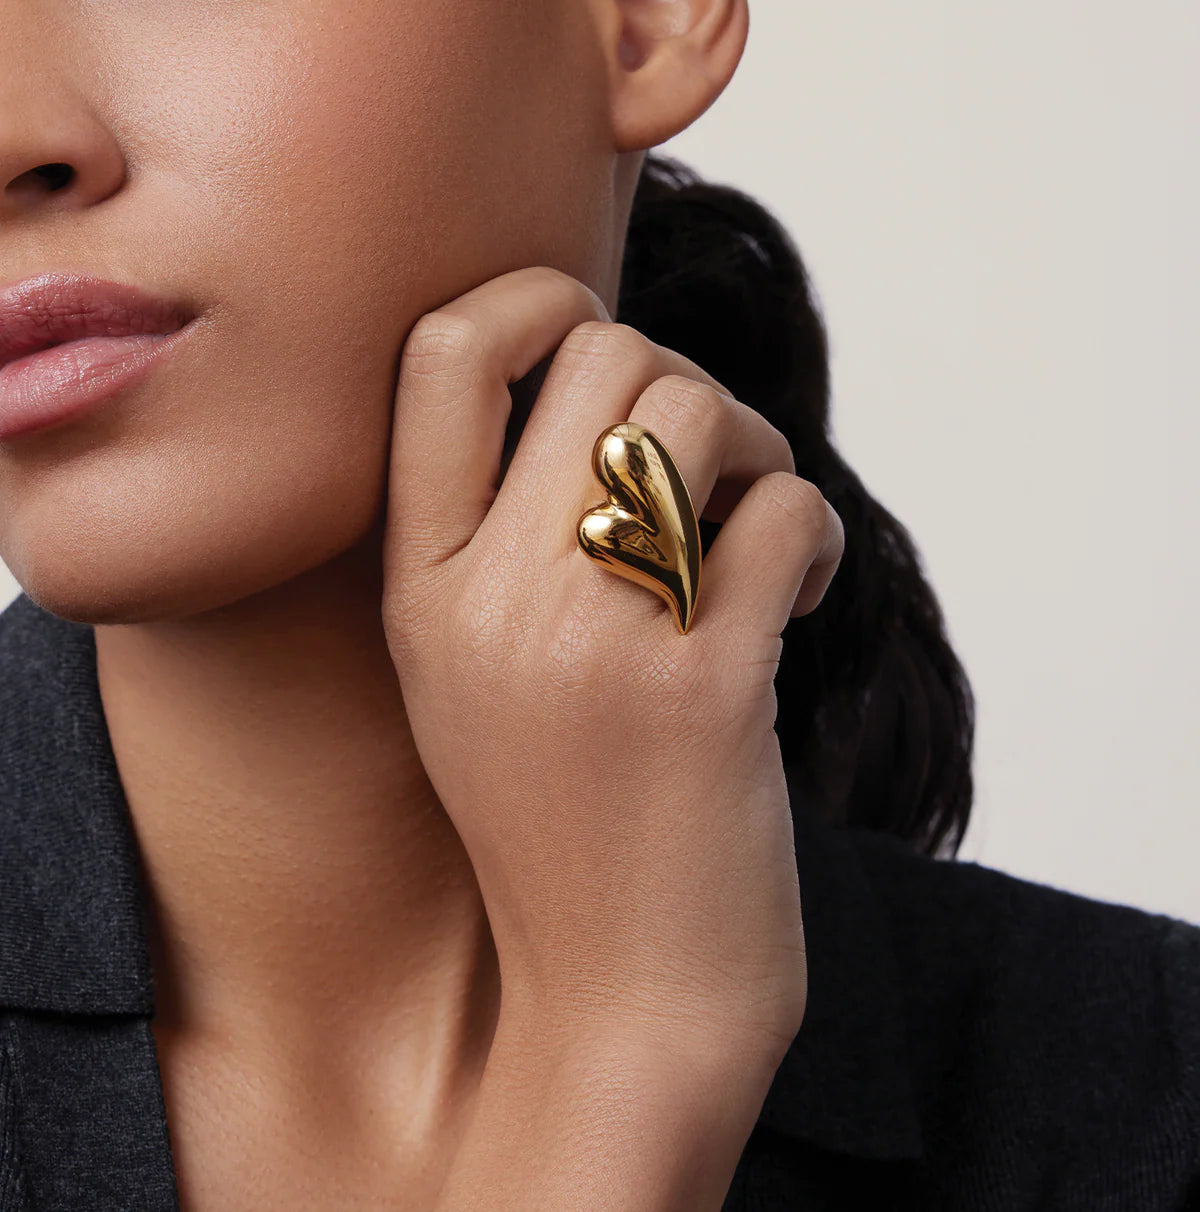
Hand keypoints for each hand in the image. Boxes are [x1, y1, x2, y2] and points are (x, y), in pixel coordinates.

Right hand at [381, 266, 843, 1071]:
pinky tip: (805, 594)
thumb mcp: (471, 664)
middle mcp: (489, 597)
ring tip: (756, 526)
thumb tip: (610, 364)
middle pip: (604, 351)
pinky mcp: (705, 688)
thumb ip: (499, 525)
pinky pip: (784, 512)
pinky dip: (816, 532)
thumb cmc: (560, 814)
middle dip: (680, 381)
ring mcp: (594, 641)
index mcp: (417, 583)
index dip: (535, 297)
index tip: (595, 337)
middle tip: (706, 470)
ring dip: (754, 447)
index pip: (442, 352)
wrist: (622, 997)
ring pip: (697, 410)